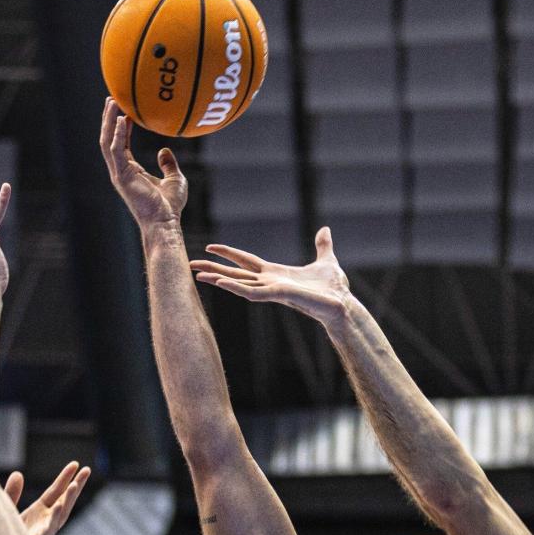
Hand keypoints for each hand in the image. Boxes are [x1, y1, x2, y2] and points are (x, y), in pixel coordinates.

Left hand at [3, 462, 90, 534]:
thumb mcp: (4, 510)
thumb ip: (11, 493)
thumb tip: (18, 473)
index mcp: (38, 512)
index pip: (55, 492)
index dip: (65, 478)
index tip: (76, 464)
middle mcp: (44, 521)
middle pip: (64, 501)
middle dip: (76, 486)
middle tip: (87, 470)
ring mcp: (42, 533)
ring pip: (61, 515)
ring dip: (69, 501)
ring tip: (75, 484)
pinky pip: (47, 531)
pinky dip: (53, 519)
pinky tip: (58, 507)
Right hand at [99, 97, 186, 228]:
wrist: (165, 222)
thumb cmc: (169, 206)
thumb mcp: (174, 179)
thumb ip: (168, 164)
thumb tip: (164, 150)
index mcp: (130, 171)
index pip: (121, 144)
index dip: (121, 127)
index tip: (124, 110)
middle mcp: (120, 171)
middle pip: (109, 139)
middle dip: (108, 119)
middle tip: (111, 99)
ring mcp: (119, 174)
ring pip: (108, 142)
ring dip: (109, 121)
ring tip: (112, 102)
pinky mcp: (121, 176)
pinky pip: (117, 150)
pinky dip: (119, 134)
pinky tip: (124, 119)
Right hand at [190, 227, 351, 324]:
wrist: (343, 304)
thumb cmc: (334, 289)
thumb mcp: (326, 261)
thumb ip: (322, 246)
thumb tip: (325, 230)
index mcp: (276, 274)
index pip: (246, 262)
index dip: (229, 254)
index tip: (210, 247)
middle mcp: (269, 282)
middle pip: (235, 273)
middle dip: (213, 268)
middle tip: (190, 264)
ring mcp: (272, 290)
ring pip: (238, 283)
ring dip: (218, 279)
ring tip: (197, 275)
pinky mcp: (278, 295)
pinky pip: (251, 292)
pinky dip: (235, 287)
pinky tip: (221, 282)